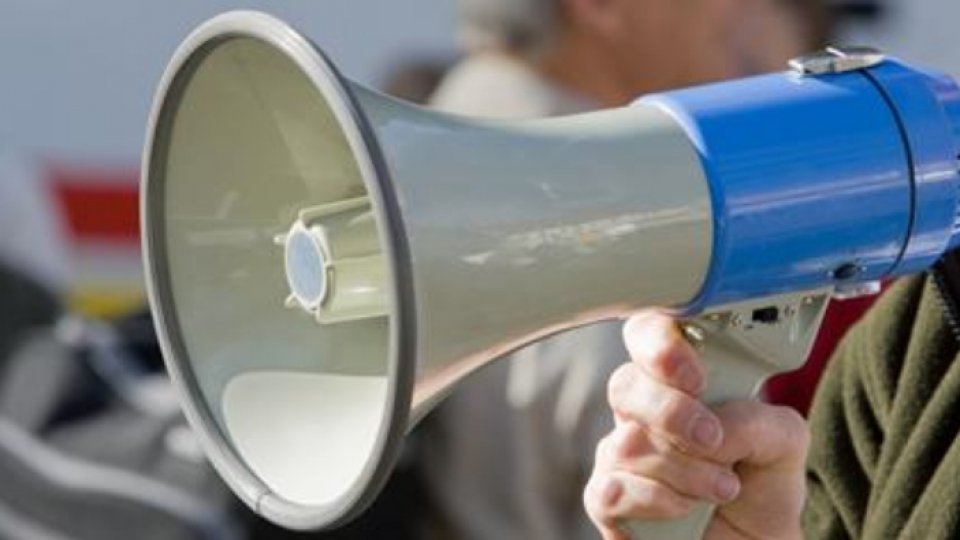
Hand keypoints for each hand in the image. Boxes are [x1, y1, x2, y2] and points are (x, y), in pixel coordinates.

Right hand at [584, 312, 809, 539]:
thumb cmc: (761, 483)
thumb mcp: (784, 440)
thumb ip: (757, 418)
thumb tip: (714, 424)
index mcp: (677, 380)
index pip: (646, 334)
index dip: (659, 345)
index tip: (695, 377)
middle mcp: (641, 411)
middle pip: (625, 384)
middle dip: (672, 413)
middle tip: (712, 439)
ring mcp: (618, 455)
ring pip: (627, 444)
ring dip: (686, 471)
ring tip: (723, 488)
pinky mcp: (607, 500)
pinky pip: (611, 490)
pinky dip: (657, 501)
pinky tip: (683, 510)